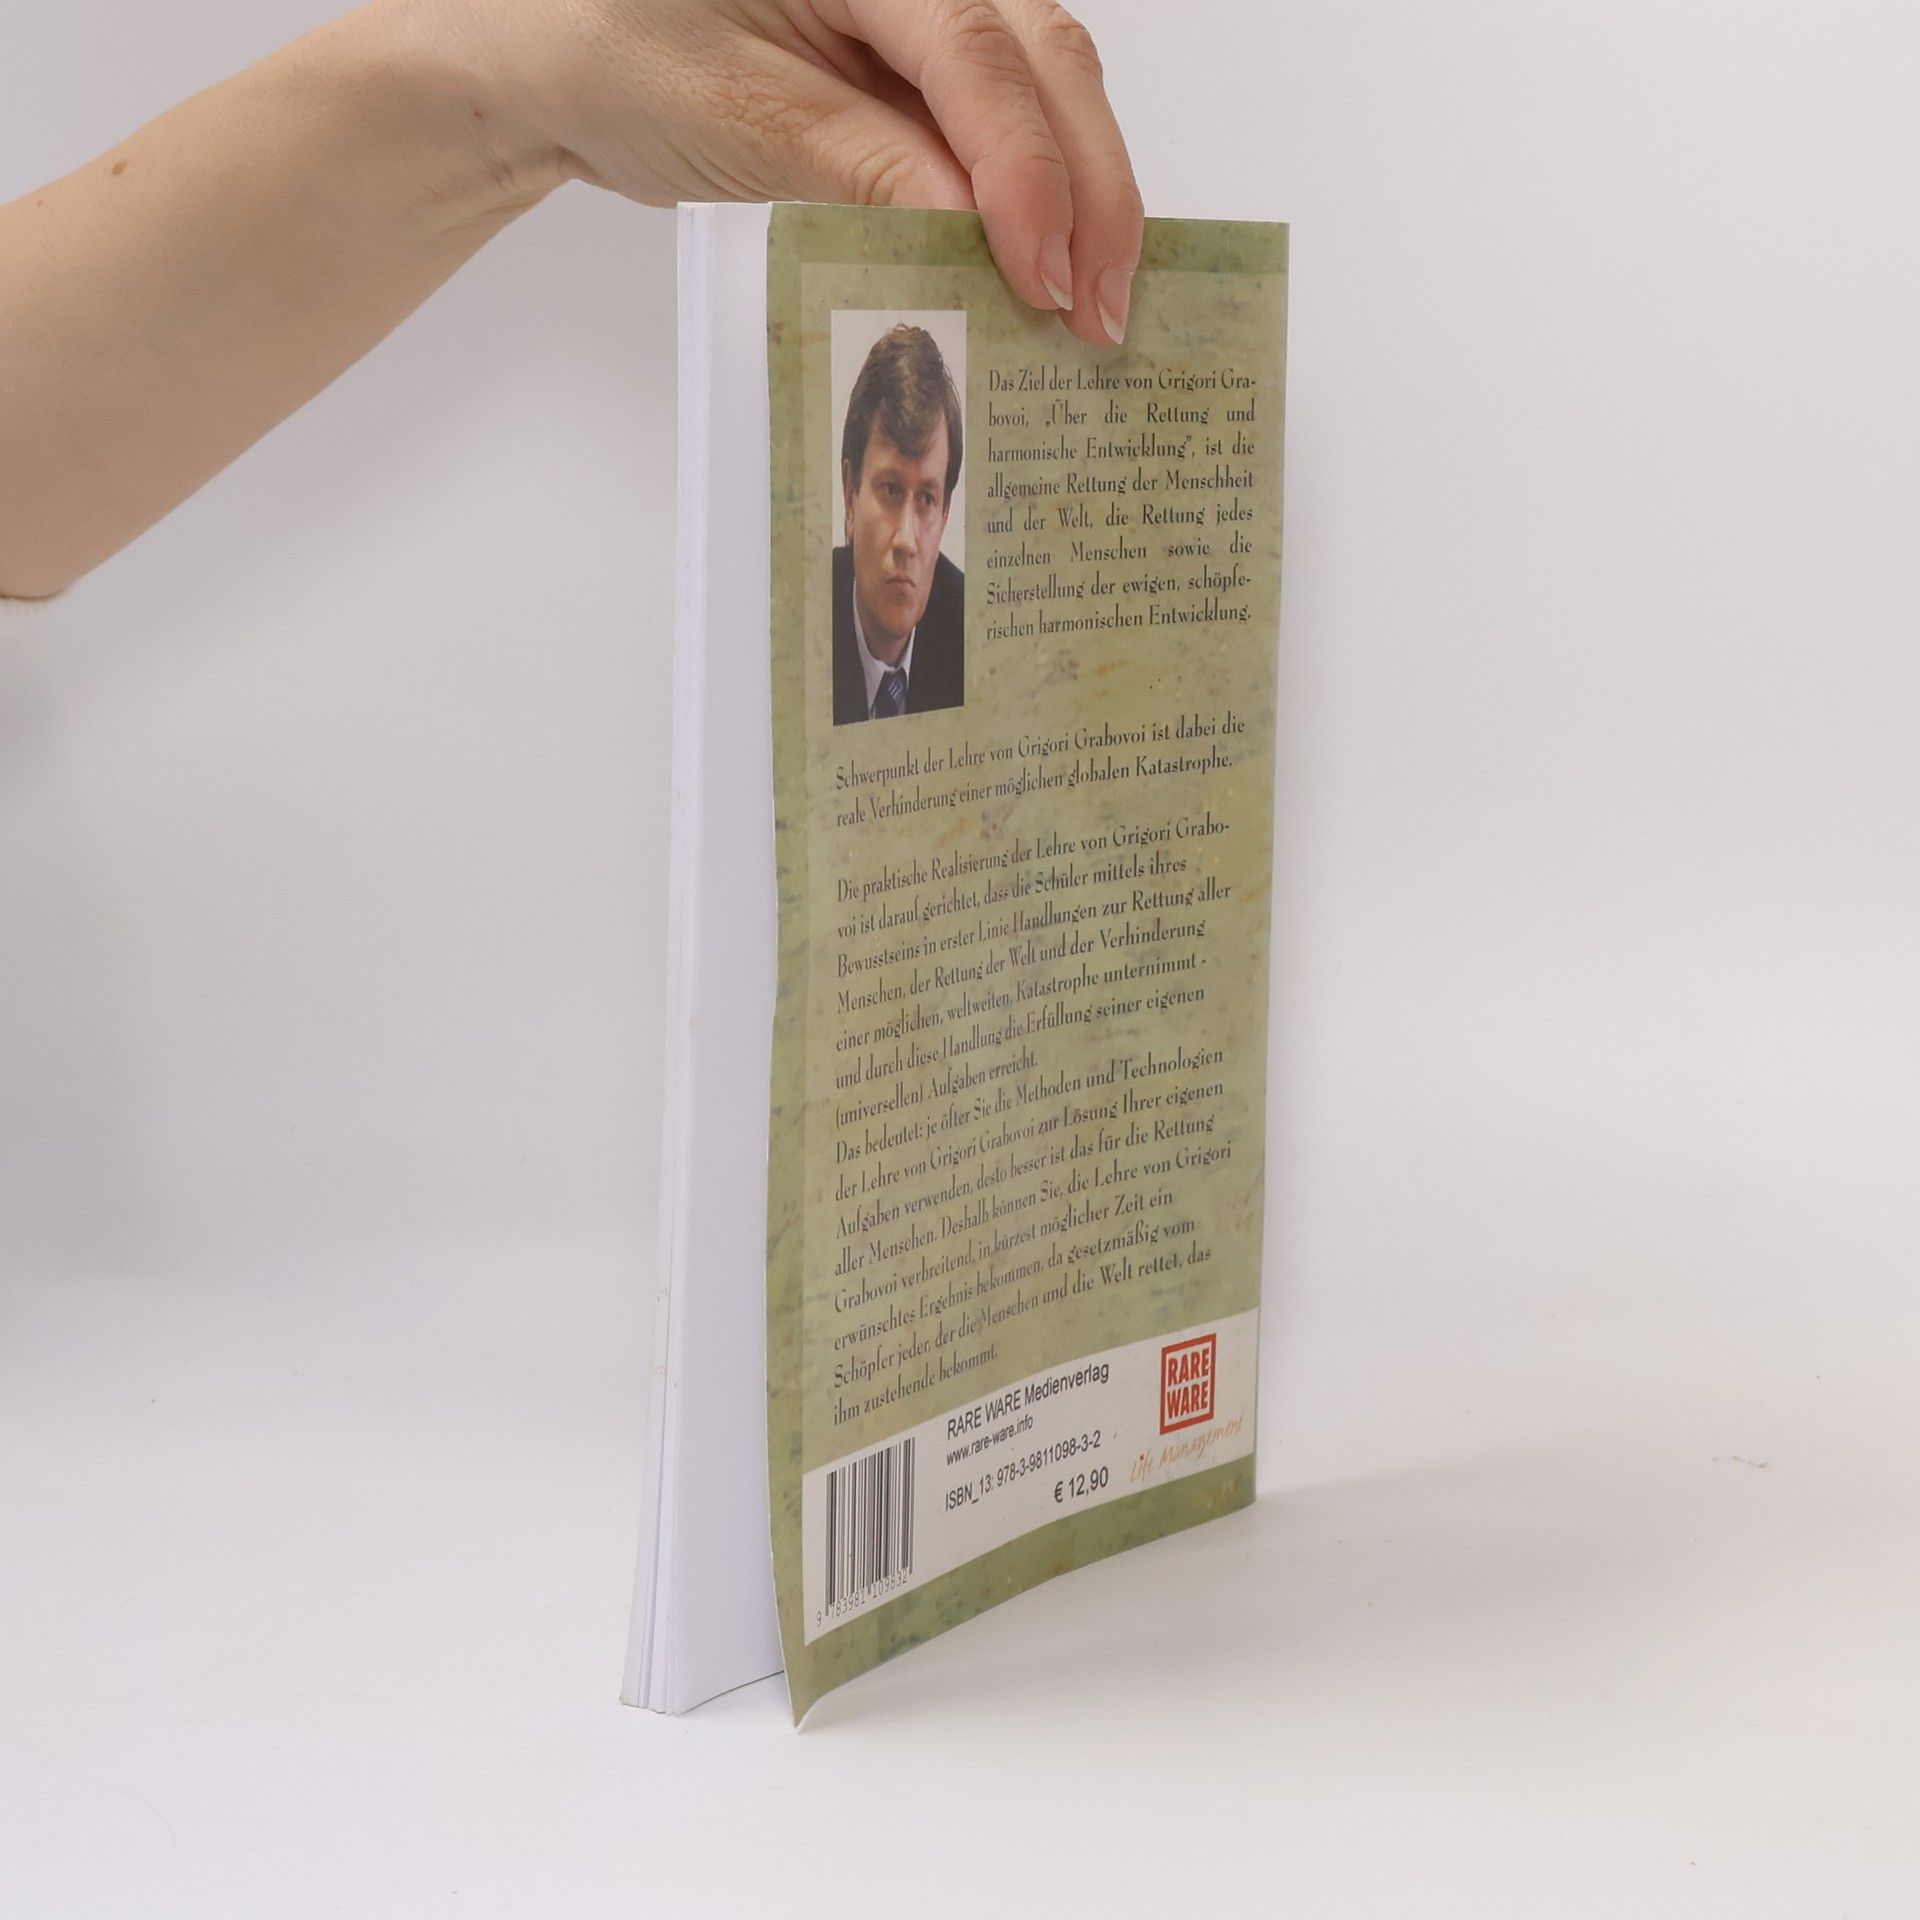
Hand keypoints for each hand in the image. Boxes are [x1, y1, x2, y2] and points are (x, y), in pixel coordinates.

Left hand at [425, 0, 1143, 343]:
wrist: (549, 49)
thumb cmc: (608, 49)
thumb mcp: (737, 115)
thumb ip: (866, 164)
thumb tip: (977, 235)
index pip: (977, 52)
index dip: (1026, 171)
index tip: (1046, 276)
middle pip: (1043, 57)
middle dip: (1087, 187)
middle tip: (1102, 309)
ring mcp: (918, 5)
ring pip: (1040, 84)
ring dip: (1078, 192)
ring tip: (1093, 300)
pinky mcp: (911, 58)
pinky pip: (998, 115)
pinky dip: (1031, 191)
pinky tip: (1049, 259)